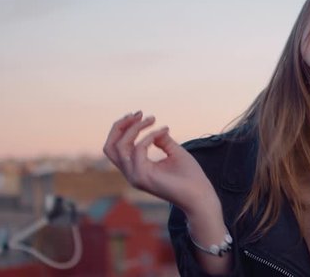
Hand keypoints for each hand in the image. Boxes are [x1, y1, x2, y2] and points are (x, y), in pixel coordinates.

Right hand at [103, 111, 219, 215]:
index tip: (141, 115)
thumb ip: (163, 141)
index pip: (116, 148)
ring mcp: (135, 176)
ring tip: (151, 119)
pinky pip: (138, 149)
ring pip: (119, 147)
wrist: (200, 196)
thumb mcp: (175, 153)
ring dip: (134, 128)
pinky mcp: (143, 177)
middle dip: (120, 126)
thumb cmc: (190, 177)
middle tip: (139, 113)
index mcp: (136, 169)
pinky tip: (163, 131)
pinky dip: (149, 136)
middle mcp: (131, 174)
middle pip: (110, 147)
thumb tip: (155, 130)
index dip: (123, 129)